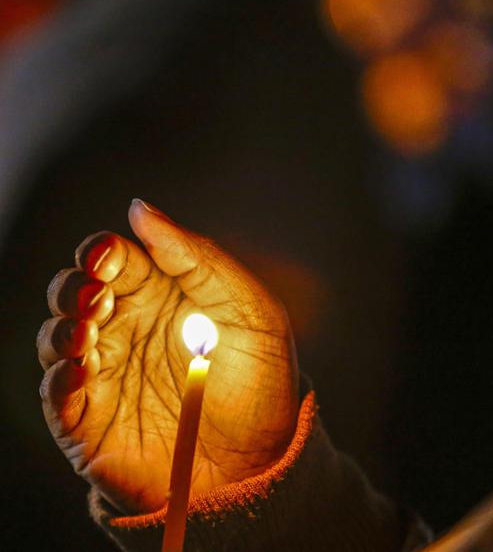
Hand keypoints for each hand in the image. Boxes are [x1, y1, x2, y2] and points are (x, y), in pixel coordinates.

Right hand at [37, 200, 298, 514]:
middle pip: (75, 291)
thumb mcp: (250, 310)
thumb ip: (199, 257)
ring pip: (56, 336)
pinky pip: (56, 393)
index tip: (108, 255)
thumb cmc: (261, 381)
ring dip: (62, 327)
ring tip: (89, 329)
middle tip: (98, 295)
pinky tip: (78, 370)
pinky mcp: (91, 421)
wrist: (262, 459)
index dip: (102, 251)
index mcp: (163, 296)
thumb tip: (140, 209)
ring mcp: (107, 374)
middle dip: (75, 286)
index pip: (114, 259)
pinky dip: (57, 377)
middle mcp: (128, 329)